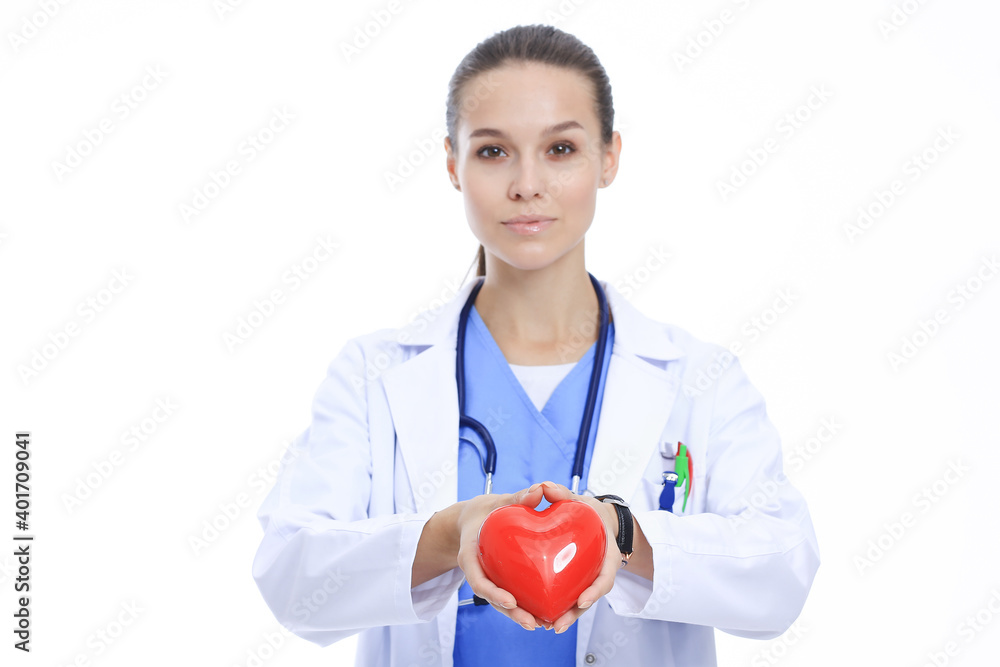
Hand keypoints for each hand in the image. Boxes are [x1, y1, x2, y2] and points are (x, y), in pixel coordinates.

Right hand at [454, 483, 551, 629]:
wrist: (474, 518)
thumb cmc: (486, 510)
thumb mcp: (498, 501)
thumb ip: (518, 497)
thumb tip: (540, 490)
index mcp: (471, 555)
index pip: (478, 579)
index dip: (493, 593)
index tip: (510, 601)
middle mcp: (478, 571)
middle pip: (492, 598)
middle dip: (510, 612)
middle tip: (530, 622)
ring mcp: (489, 577)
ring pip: (502, 602)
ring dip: (519, 615)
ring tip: (540, 624)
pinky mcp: (500, 580)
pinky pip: (511, 595)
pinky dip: (524, 606)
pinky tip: (543, 614)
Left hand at [532, 481, 622, 634]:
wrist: (594, 517)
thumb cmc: (587, 509)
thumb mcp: (578, 499)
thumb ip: (562, 493)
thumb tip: (543, 487)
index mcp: (606, 555)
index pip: (605, 577)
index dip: (595, 591)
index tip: (582, 601)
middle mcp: (599, 570)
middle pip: (590, 596)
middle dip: (575, 613)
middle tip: (557, 624)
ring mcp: (587, 577)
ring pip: (578, 602)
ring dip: (565, 616)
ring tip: (548, 626)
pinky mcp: (574, 580)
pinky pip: (567, 595)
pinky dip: (557, 607)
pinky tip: (539, 616)